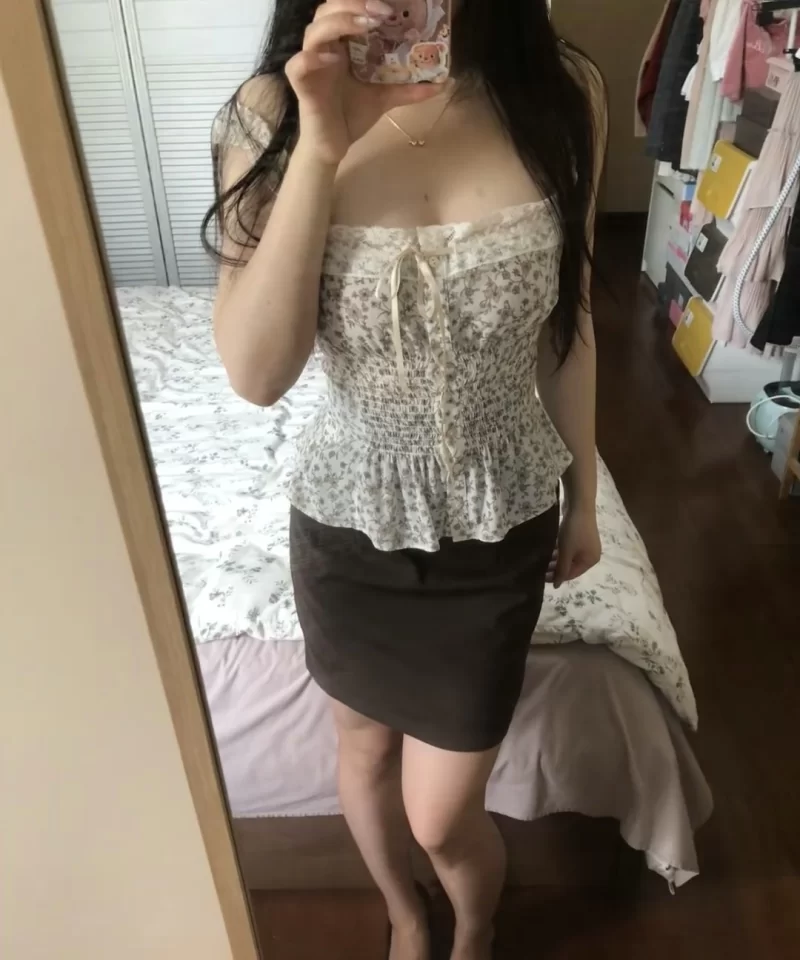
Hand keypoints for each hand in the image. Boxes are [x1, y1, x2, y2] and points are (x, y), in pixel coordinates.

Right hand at [286, 0, 441, 164]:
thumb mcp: (386, 97)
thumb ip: (410, 88)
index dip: (364, 1)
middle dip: (354, 4)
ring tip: (366, 25)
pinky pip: (298, 64)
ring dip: (339, 22)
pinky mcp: (302, 85)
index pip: (347, 9)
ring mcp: (311, 64)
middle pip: (328, 10)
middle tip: (383, 13)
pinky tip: (334, 59)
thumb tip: (445, 82)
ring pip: (314, 30)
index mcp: (342, 43)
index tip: (392, 7)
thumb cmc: (352, 115)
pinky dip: (312, 58)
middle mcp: (325, 48)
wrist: (334, 147)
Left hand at [547, 506, 601, 588]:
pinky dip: (559, 551)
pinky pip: (569, 548)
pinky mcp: (580, 535)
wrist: (579, 505)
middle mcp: (590, 554)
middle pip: (570, 566)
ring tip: (542, 560)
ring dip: (556, 559)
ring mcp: (586, 544)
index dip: (557, 577)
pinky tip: (549, 550)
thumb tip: (557, 586)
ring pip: (568, 556)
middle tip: (540, 568)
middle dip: (556, 568)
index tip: (541, 577)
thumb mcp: (566, 552)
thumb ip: (561, 570)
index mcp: (590, 561)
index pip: (571, 574)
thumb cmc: (574, 531)